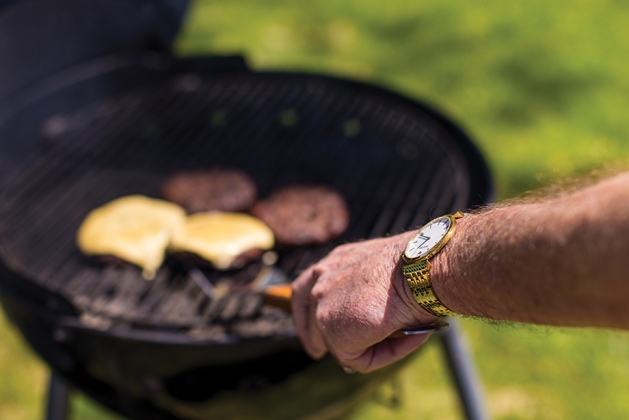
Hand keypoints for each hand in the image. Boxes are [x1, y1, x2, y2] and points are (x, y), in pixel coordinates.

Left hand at [291, 232, 438, 371]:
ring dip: (366, 346)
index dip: (306, 312)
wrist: (419, 270)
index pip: (306, 287)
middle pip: (306, 314)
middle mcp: (322, 279)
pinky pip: (359, 359)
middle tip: (318, 352)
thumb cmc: (415, 268)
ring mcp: (324, 307)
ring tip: (397, 338)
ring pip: (336, 342)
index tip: (312, 329)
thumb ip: (367, 293)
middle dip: (313, 337)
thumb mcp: (384, 274)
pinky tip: (405, 339)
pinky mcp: (335, 332)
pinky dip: (385, 354)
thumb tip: (372, 319)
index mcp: (334, 262)